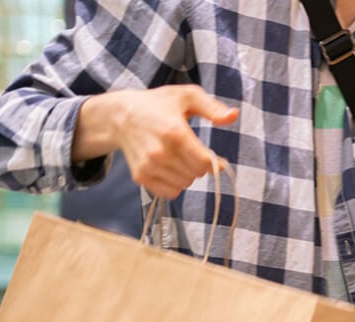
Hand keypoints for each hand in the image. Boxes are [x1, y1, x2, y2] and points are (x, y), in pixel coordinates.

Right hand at [75, 85, 238, 198]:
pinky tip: (170, 168)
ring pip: (184, 184)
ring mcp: (148, 166)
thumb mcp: (187, 96)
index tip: (213, 157)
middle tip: (192, 153)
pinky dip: (175, 184)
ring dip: (187, 175)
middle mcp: (159, 152)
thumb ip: (212, 107)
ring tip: (179, 158)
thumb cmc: (159, 104)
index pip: (204, 163)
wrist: (120, 116)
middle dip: (200, 166)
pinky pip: (169, 192)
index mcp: (174, 132)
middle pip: (196, 175)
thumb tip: (234, 116)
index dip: (214, 162)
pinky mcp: (140, 176)